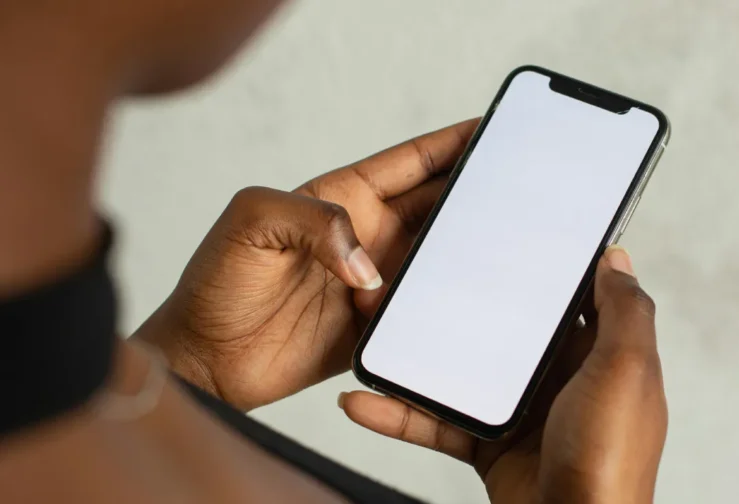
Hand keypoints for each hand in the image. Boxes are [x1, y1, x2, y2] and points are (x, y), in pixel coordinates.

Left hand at [133, 120, 477, 410]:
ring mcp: (375, 280)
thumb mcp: (252, 223)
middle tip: (520, 190)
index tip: (495, 130)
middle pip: (437, 206)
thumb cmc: (216, 285)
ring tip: (508, 246)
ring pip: (439, 258)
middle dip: (477, 195)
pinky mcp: (378, 326)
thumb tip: (369, 266)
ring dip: (467, 253)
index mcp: (343, 197)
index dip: (454, 144)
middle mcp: (366, 235)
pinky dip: (447, 306)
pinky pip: (423, 310)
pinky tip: (473, 303)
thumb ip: (313, 221)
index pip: (412, 162)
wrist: (206, 362)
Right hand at [340, 246, 667, 503]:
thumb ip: (624, 311)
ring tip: (380, 331)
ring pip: (464, 371)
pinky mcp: (489, 445)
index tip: (506, 233)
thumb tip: (615, 257)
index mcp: (600, 353)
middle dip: (468, 302)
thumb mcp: (627, 371)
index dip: (545, 265)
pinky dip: (400, 414)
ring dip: (421, 357)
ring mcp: (522, 412)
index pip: (573, 296)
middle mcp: (562, 377)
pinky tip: (364, 401)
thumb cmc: (611, 460)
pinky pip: (439, 421)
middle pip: (508, 327)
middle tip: (424, 272)